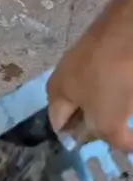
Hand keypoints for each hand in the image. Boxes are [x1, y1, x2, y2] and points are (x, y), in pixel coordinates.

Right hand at [47, 0, 132, 151]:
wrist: (130, 30)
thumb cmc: (109, 78)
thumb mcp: (105, 120)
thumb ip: (110, 138)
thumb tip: (123, 144)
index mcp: (56, 93)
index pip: (60, 127)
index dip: (79, 142)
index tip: (100, 150)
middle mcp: (68, 76)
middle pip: (84, 110)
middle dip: (103, 124)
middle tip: (121, 134)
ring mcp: (90, 60)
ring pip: (105, 95)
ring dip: (119, 107)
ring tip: (130, 112)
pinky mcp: (113, 51)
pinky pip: (119, 79)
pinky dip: (128, 91)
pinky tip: (132, 93)